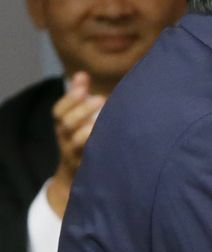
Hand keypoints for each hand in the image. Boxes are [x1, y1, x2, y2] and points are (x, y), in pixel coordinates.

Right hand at [48, 72, 105, 218]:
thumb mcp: (76, 119)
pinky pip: (92, 161)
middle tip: (101, 99)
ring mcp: (76, 155)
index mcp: (63, 127)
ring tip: (102, 122)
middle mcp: (65, 140)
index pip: (59, 111)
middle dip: (81, 110)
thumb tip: (82, 74)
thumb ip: (79, 97)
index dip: (69, 98)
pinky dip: (100, 152)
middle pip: (67, 124)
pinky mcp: (89, 168)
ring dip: (88, 131)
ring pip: (76, 143)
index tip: (84, 86)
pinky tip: (113, 143)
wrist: (76, 178)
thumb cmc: (81, 140)